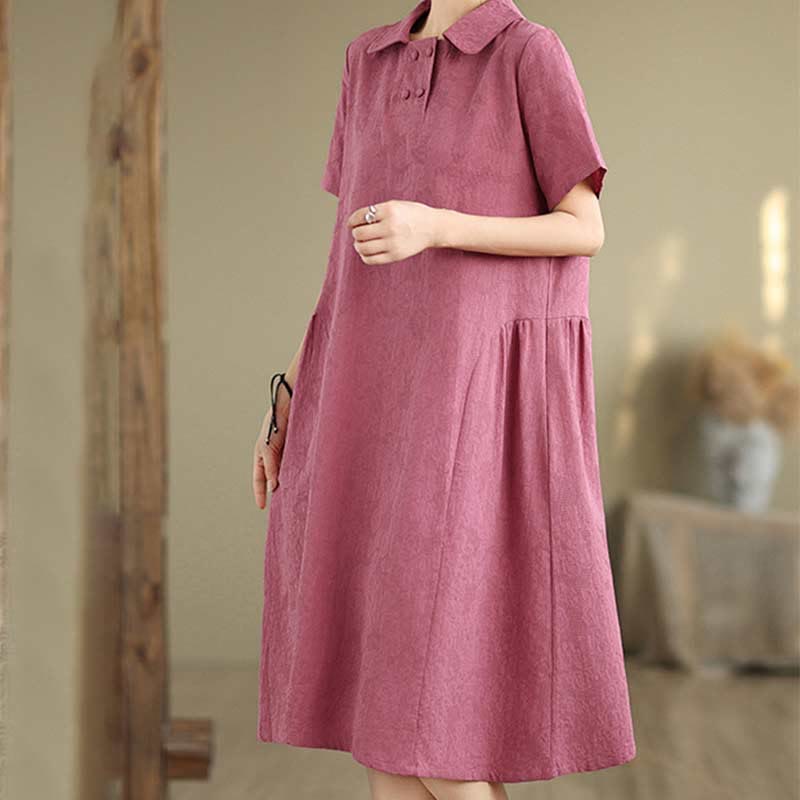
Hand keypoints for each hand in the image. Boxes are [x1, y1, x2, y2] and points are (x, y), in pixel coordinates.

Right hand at [252, 385, 291, 508]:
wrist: (290, 403)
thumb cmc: (275, 422)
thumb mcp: (269, 448)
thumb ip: (271, 467)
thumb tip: (273, 487)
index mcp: (261, 455)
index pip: (259, 479)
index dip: (260, 493)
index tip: (263, 507)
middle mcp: (273, 456)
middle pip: (273, 478)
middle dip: (277, 491)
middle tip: (284, 506)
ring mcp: (286, 453)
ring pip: (287, 473)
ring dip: (290, 482)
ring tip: (296, 496)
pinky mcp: (298, 448)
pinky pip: (298, 464)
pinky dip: (300, 473)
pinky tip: (305, 480)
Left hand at [347, 200, 439, 264]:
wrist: (433, 228)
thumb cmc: (413, 215)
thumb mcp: (396, 205)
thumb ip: (377, 212)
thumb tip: (354, 223)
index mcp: (389, 210)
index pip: (360, 216)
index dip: (352, 220)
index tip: (352, 223)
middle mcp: (390, 226)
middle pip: (359, 233)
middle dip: (356, 233)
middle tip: (359, 233)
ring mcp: (392, 243)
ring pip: (362, 247)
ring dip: (358, 245)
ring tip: (361, 243)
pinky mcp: (395, 255)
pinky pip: (371, 259)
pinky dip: (364, 256)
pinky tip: (367, 251)